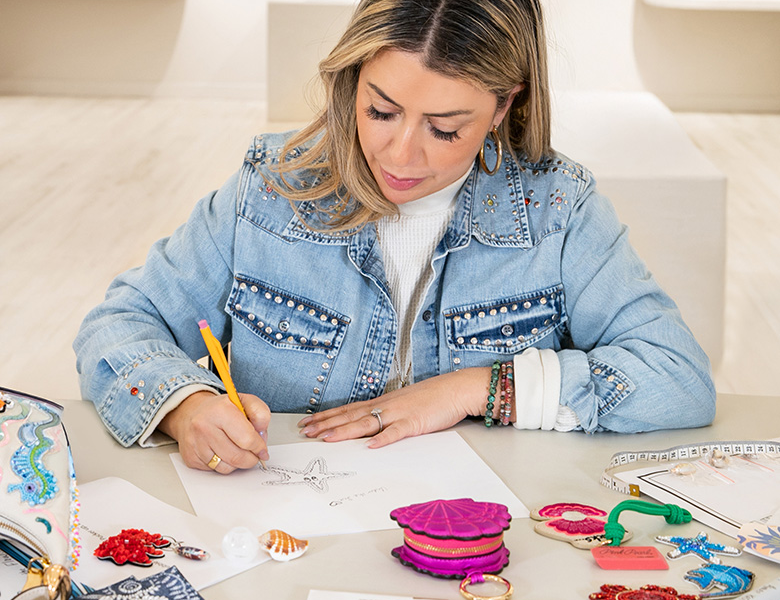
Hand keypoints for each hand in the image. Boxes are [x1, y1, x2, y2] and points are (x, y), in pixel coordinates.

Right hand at [159, 390, 270, 473]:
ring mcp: (195, 443)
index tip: (263, 450)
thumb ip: (260, 414)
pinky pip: (214, 470)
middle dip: (251, 459)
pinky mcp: (190, 457)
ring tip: (238, 450)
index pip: (247, 439)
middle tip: (255, 455)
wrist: (192, 412)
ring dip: (238, 463)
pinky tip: (223, 452)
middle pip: (237, 457)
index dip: (259, 447)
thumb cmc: (221, 408)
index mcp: (220, 410)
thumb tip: (262, 437)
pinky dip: (223, 465)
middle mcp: (204, 426)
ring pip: (226, 467)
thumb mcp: (245, 401)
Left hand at [298, 367, 490, 447]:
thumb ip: (387, 415)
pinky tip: (371, 446)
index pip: (348, 410)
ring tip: (327, 438)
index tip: (308, 423)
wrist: (457, 389)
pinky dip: (384, 439)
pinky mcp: (415, 423)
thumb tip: (369, 430)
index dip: (327, 417)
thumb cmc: (433, 398)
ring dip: (345, 431)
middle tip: (306, 432)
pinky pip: (397, 432)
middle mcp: (386, 406)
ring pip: (367, 423)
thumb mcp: (404, 405)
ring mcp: (399, 414)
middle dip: (326, 424)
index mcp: (382, 403)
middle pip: (351, 416)